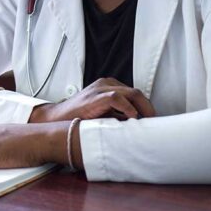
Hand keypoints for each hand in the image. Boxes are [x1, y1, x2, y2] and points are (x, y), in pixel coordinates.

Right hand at [29, 77, 155, 122]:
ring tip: (147, 123)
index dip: (146, 108)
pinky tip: (132, 118)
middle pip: (137, 93)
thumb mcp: (103, 116)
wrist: (55, 120)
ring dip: (143, 109)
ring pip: (132, 93)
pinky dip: (127, 108)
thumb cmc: (78, 120)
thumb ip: (119, 116)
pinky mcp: (95, 96)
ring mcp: (100, 88)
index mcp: (108, 87)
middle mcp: (106, 84)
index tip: (153, 122)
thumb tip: (139, 126)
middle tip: (154, 125)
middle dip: (149, 109)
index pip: (135, 95)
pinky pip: (117, 97)